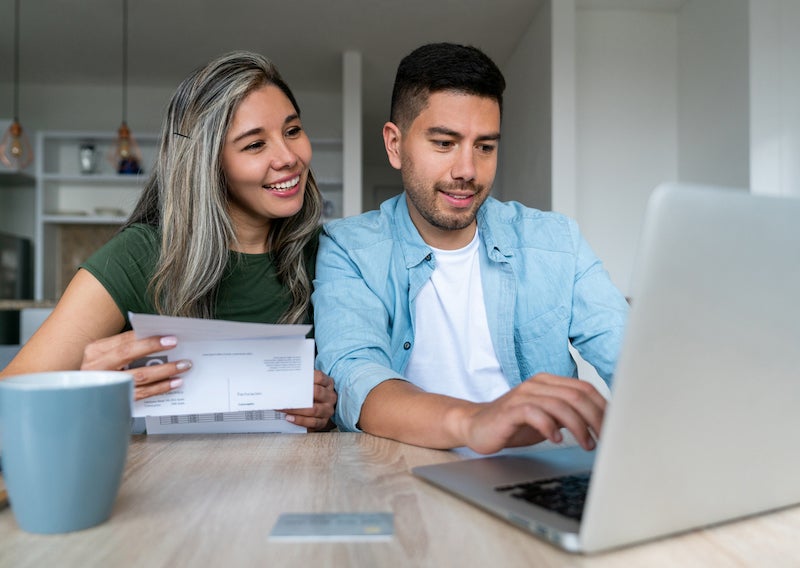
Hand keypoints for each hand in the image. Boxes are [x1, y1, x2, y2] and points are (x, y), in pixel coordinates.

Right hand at [81, 330, 191, 400]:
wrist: (86, 397)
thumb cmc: (102, 371)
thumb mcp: (108, 355)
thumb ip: (127, 346)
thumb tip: (159, 338)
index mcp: (96, 351)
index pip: (124, 339)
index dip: (148, 338)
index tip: (169, 337)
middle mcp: (97, 367)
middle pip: (128, 354)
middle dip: (154, 348)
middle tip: (176, 345)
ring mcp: (106, 385)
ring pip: (139, 376)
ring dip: (164, 370)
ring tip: (182, 366)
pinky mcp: (116, 400)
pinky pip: (142, 393)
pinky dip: (160, 388)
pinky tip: (174, 383)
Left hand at [280, 371, 336, 431]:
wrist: (318, 411)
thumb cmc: (311, 395)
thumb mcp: (310, 385)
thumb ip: (301, 381)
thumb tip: (285, 380)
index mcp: (328, 384)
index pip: (320, 377)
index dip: (308, 377)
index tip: (294, 378)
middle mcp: (330, 396)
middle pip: (317, 392)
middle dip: (300, 394)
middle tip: (285, 395)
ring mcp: (328, 410)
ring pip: (314, 409)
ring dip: (296, 409)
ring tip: (283, 408)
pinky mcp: (324, 422)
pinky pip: (313, 422)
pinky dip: (300, 420)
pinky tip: (289, 418)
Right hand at [459, 373, 605, 454]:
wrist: (476, 425)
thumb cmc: (514, 424)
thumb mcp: (547, 418)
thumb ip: (569, 415)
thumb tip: (601, 425)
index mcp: (548, 382)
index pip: (584, 388)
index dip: (603, 407)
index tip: (615, 426)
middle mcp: (537, 384)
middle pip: (577, 395)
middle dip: (596, 418)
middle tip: (605, 438)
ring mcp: (523, 395)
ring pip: (560, 405)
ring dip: (578, 427)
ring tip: (587, 444)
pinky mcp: (510, 409)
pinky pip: (535, 413)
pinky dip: (550, 427)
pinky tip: (556, 440)